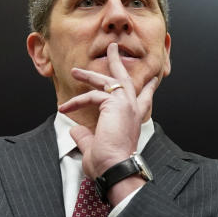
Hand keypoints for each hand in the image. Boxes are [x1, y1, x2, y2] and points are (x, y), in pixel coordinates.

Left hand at [58, 43, 159, 196]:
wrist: (117, 167)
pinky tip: (65, 108)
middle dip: (118, 62)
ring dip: (90, 74)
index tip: (152, 80)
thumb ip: (86, 137)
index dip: (148, 88)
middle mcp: (134, 109)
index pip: (144, 99)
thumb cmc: (110, 163)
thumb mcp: (95, 147)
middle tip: (113, 49)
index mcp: (134, 119)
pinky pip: (93, 96)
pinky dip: (77, 101)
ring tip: (76, 71)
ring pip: (109, 80)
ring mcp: (126, 105)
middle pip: (126, 80)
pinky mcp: (115, 104)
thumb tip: (76, 130)